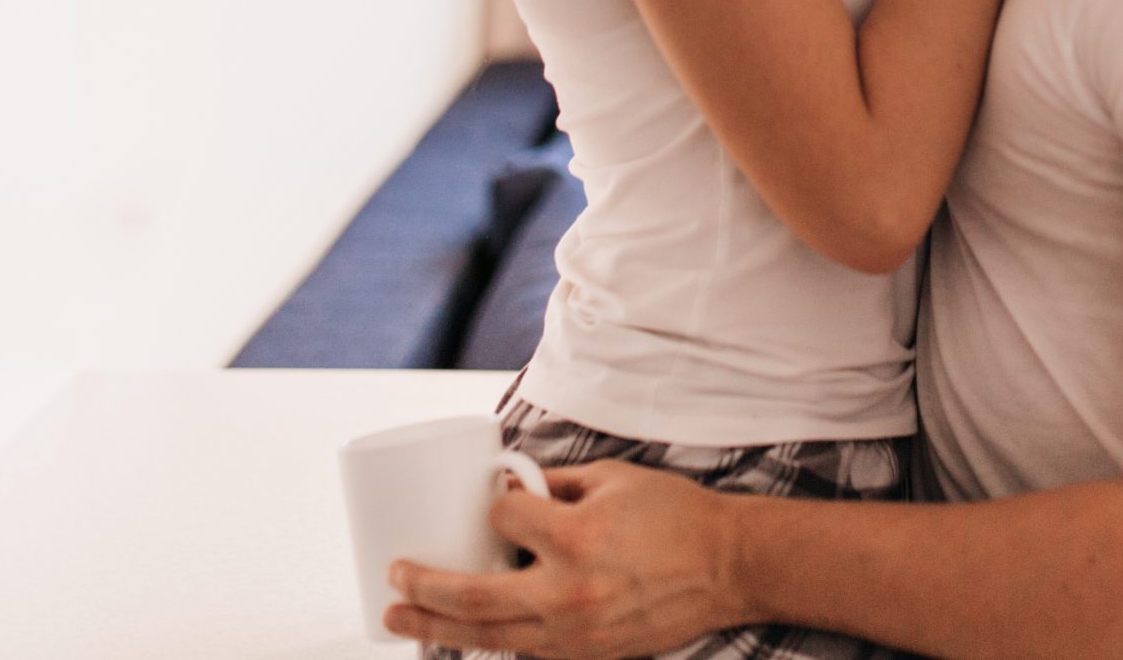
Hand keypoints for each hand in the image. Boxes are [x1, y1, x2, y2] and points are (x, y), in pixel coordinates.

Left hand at [384, 459, 742, 658]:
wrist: (729, 567)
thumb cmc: (676, 516)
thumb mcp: (615, 480)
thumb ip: (559, 485)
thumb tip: (510, 486)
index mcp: (576, 536)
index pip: (504, 519)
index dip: (494, 504)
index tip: (496, 498)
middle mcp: (568, 590)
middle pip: (474, 596)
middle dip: (425, 589)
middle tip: (392, 580)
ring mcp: (576, 631)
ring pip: (490, 637)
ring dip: (438, 628)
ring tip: (400, 621)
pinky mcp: (588, 654)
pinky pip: (524, 652)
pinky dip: (488, 643)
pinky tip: (461, 636)